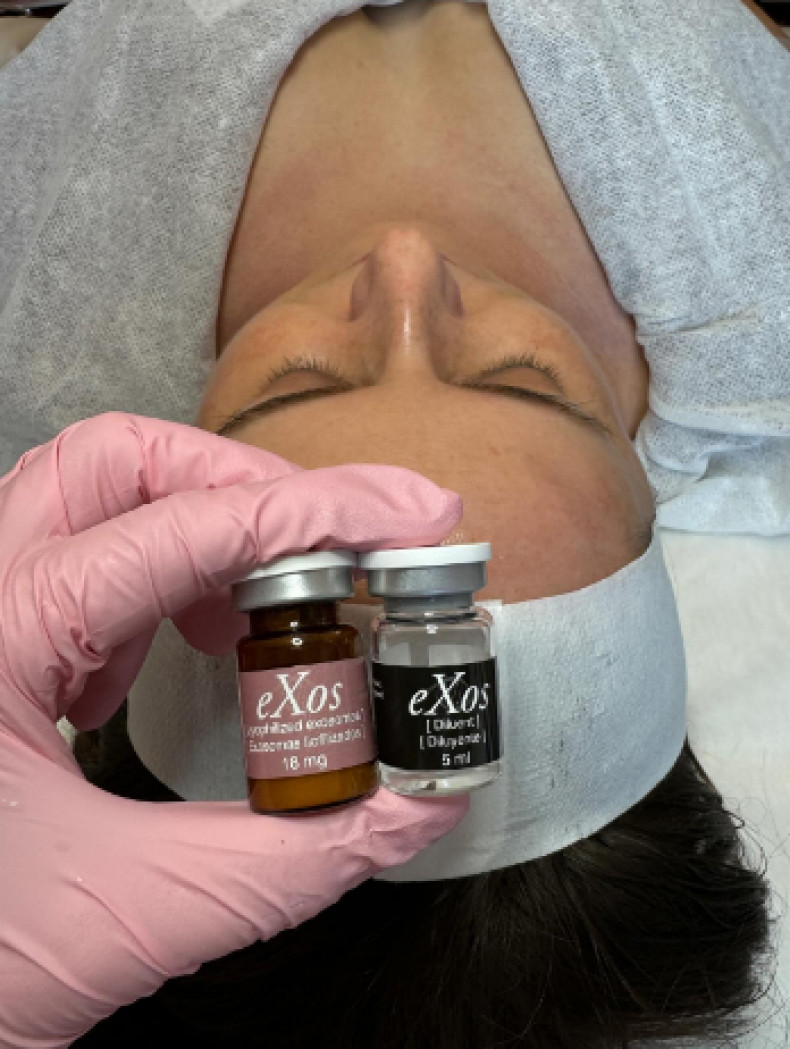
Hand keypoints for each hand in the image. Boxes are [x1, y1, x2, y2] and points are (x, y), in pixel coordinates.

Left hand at [0, 412, 466, 1047]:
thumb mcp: (132, 914)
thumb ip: (293, 860)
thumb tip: (416, 807)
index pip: (180, 531)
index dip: (314, 513)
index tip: (408, 515)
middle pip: (115, 462)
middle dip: (245, 482)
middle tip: (338, 540)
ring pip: (97, 496)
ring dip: (208, 523)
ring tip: (276, 599)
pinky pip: (86, 557)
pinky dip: (167, 572)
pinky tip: (200, 636)